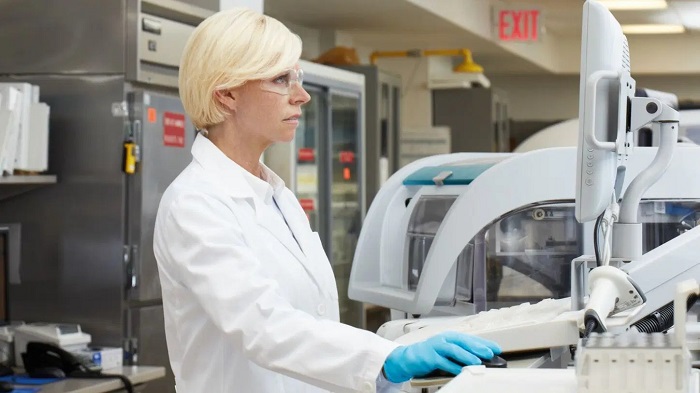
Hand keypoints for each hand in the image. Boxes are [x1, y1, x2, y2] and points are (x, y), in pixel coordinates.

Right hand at [382, 331, 501, 382]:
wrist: (409, 357)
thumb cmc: (431, 354)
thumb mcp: (447, 351)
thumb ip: (461, 352)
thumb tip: (481, 358)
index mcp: (450, 337)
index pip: (470, 338)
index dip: (484, 343)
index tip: (496, 348)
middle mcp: (443, 340)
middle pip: (463, 342)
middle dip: (477, 347)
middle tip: (490, 353)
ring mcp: (436, 347)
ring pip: (453, 350)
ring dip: (466, 355)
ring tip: (477, 361)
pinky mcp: (429, 357)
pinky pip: (443, 362)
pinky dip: (452, 366)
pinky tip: (460, 370)